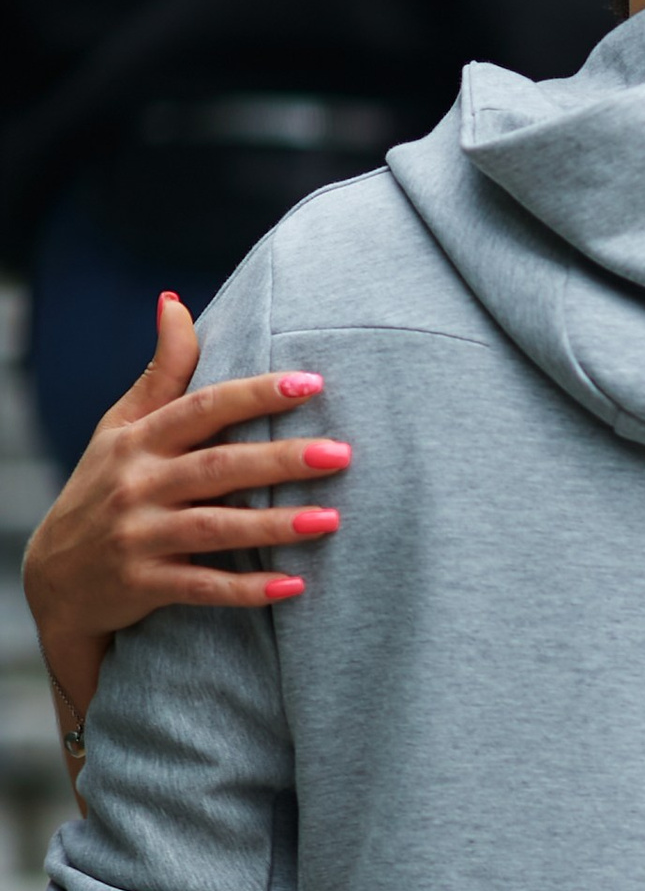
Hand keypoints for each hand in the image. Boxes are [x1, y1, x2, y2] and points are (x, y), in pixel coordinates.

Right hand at [21, 294, 349, 726]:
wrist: (54, 578)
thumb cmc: (103, 487)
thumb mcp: (121, 428)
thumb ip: (161, 373)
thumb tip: (175, 301)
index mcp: (138, 440)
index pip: (203, 408)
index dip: (256, 394)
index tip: (312, 382)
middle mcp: (137, 485)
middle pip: (219, 466)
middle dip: (281, 459)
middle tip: (344, 453)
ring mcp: (139, 537)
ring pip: (215, 528)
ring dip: (274, 525)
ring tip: (331, 519)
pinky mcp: (144, 585)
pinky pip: (203, 587)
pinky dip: (247, 589)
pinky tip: (295, 586)